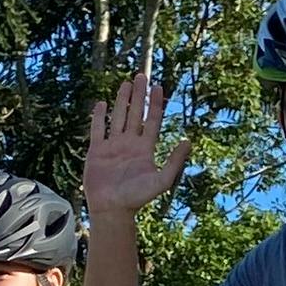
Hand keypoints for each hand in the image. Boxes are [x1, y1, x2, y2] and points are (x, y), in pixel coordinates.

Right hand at [85, 73, 191, 214]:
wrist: (112, 209)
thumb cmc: (137, 197)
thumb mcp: (161, 180)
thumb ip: (174, 161)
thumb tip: (188, 142)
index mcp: (145, 149)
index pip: (152, 120)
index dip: (156, 104)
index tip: (158, 87)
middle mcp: (130, 144)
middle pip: (136, 114)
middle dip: (139, 95)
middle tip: (141, 76)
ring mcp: (113, 146)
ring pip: (118, 117)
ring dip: (122, 101)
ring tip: (125, 83)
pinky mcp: (97, 151)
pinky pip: (97, 130)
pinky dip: (98, 117)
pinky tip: (101, 104)